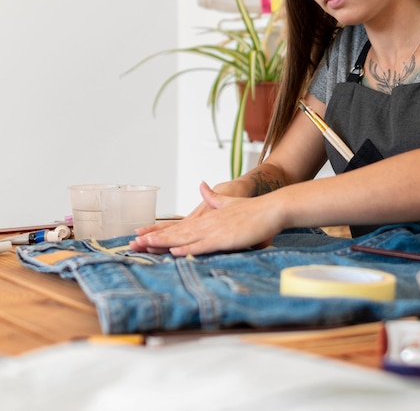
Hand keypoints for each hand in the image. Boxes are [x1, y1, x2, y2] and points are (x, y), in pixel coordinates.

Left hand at [129, 182, 281, 255]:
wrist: (271, 208)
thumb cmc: (253, 208)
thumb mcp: (229, 201)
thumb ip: (213, 196)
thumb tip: (201, 184)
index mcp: (206, 217)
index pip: (178, 226)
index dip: (159, 231)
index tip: (140, 234)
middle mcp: (207, 223)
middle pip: (175, 232)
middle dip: (153, 239)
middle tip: (132, 244)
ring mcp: (215, 230)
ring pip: (184, 238)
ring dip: (164, 243)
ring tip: (144, 246)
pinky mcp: (225, 238)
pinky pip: (203, 245)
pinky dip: (188, 249)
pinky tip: (175, 252)